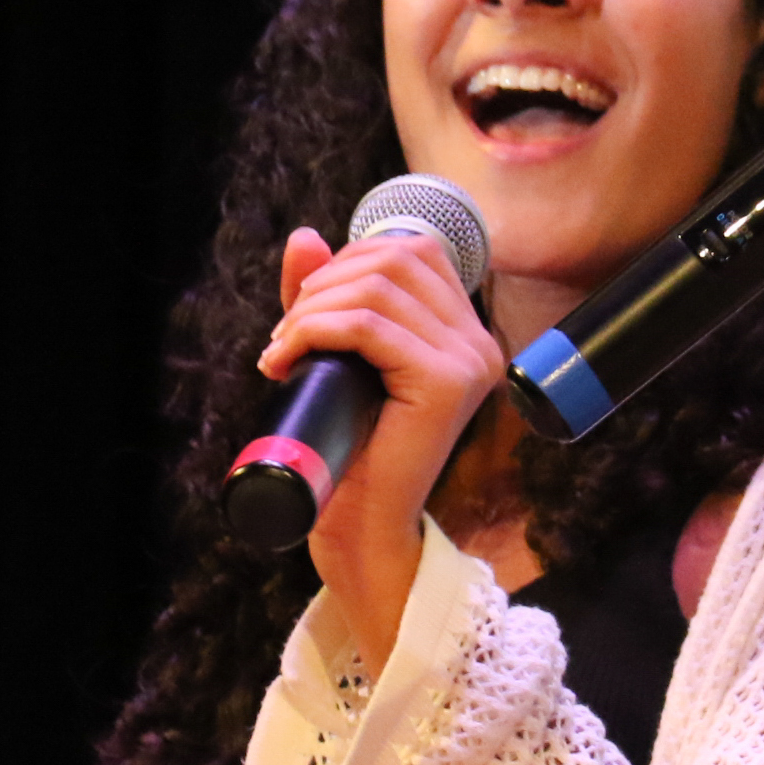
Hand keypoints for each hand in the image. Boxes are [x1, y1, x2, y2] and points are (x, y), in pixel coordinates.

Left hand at [256, 224, 504, 667]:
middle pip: (395, 257)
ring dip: (312, 309)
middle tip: (287, 335)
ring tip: (283, 351)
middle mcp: (480, 342)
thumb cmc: (349, 448)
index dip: (351, 261)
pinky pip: (368, 326)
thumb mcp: (334, 356)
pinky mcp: (446, 383)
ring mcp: (469, 361)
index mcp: (465, 334)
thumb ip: (326, 297)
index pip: (415, 250)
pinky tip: (286, 361)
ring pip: (376, 287)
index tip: (308, 310)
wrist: (361, 527)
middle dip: (325, 283)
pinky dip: (314, 331)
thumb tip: (304, 237)